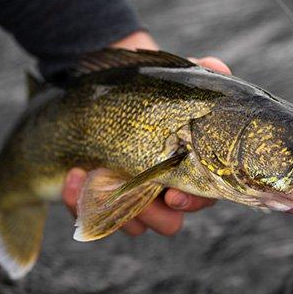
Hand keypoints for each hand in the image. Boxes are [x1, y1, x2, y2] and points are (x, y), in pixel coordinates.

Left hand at [62, 31, 230, 235]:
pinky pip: (92, 214)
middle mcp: (164, 192)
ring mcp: (132, 198)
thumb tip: (217, 68)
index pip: (202, 199)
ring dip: (112, 209)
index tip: (172, 194)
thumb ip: (203, 74)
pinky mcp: (101, 197)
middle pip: (167, 223)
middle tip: (136, 199)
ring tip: (92, 177)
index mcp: (191, 173)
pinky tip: (74, 173)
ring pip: (131, 225)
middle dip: (152, 215)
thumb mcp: (179, 79)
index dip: (191, 202)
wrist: (113, 91)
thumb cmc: (156, 91)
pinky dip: (79, 199)